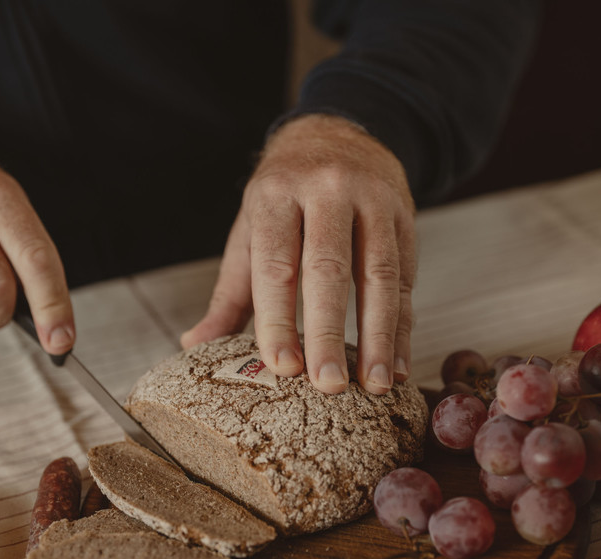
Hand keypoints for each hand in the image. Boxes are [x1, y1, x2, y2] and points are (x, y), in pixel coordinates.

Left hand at [182, 114, 415, 393]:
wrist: (336, 133)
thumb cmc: (283, 194)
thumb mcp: (250, 229)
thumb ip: (230, 292)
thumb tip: (195, 346)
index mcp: (275, 193)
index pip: (276, 263)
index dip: (278, 318)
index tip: (282, 366)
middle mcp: (325, 189)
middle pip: (329, 269)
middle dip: (329, 332)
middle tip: (327, 384)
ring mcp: (371, 199)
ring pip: (378, 273)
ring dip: (379, 335)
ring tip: (374, 384)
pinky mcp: (404, 215)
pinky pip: (405, 277)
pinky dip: (403, 325)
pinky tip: (397, 362)